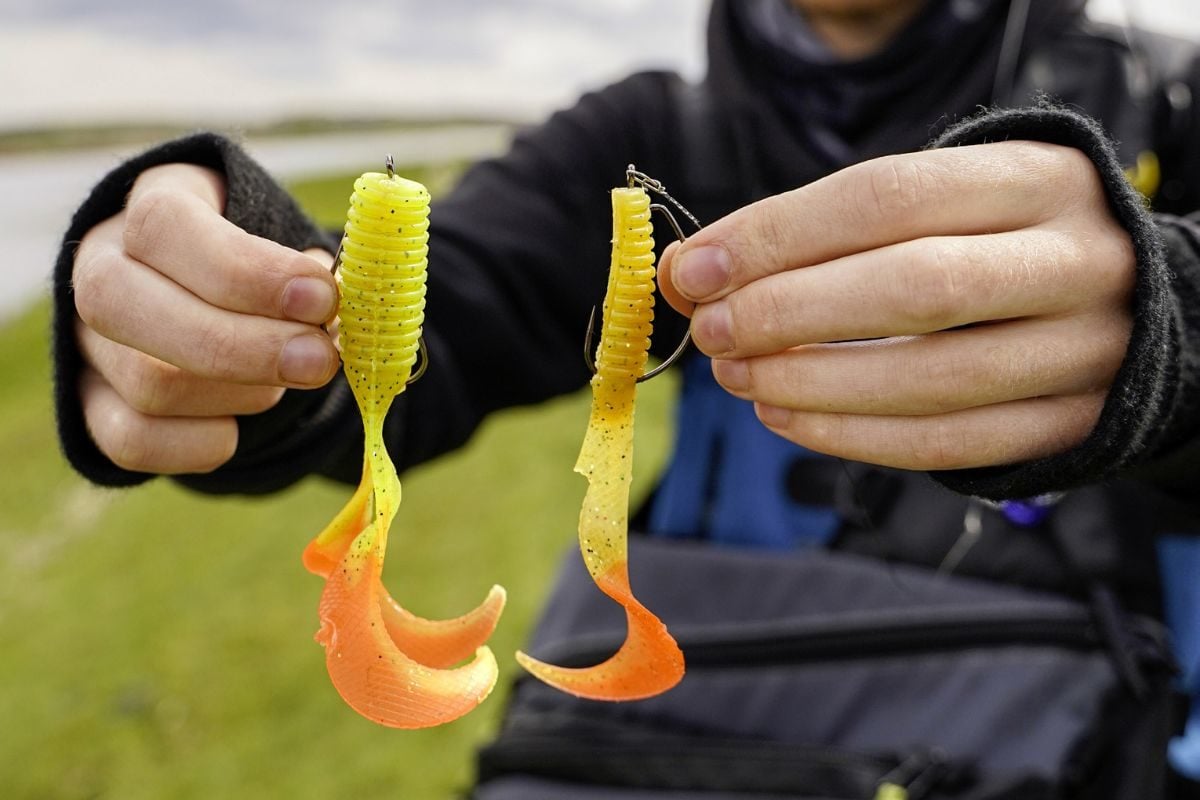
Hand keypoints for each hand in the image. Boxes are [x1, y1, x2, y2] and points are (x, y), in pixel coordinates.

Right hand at [72, 163, 338, 473]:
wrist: (227, 308)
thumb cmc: (275, 270)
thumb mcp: (294, 249)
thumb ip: (317, 276)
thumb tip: (347, 312)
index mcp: (153, 201)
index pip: (163, 226)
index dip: (246, 270)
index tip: (321, 298)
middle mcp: (100, 267)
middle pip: (129, 306)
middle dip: (244, 345)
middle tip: (321, 361)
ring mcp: (86, 341)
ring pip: (147, 382)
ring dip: (240, 392)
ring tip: (286, 379)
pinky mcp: (91, 408)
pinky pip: (135, 441)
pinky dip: (205, 442)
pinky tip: (243, 423)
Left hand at [658, 141, 1134, 470]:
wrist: (1123, 299)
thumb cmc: (993, 238)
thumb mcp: (936, 202)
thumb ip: (825, 230)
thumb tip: (696, 271)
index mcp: (1036, 178)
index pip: (889, 197)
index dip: (779, 235)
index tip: (695, 268)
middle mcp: (1076, 260)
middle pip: (919, 287)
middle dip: (792, 312)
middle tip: (713, 331)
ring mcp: (1085, 351)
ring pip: (933, 378)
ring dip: (811, 383)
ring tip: (737, 376)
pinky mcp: (1070, 426)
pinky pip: (947, 446)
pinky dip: (850, 437)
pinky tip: (784, 416)